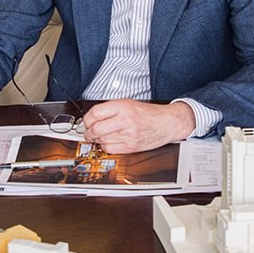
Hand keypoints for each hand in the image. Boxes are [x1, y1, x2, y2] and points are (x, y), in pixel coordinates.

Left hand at [79, 99, 195, 153]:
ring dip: (97, 140)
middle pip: (96, 129)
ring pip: (101, 140)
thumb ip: (111, 109)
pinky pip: (110, 149)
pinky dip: (105, 146)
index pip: (95, 113)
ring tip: (99, 136)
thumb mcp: (129, 103)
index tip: (86, 121)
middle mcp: (125, 120)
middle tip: (87, 132)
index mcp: (123, 107)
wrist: (167, 123)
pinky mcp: (131, 147)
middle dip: (88, 132)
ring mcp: (128, 135)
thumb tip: (92, 117)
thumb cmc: (149, 113)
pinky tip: (108, 142)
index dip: (86, 119)